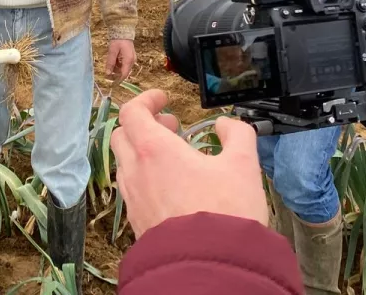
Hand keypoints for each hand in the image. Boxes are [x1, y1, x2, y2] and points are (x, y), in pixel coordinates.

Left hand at [105, 40, 136, 79]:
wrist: (124, 31)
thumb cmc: (118, 40)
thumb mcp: (112, 51)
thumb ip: (110, 62)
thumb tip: (107, 73)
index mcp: (128, 60)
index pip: (124, 74)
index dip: (118, 80)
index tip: (111, 83)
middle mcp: (132, 61)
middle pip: (124, 73)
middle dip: (116, 75)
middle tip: (107, 74)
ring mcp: (132, 59)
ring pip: (124, 69)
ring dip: (116, 70)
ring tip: (110, 66)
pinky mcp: (130, 57)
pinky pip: (124, 65)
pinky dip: (118, 65)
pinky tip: (114, 62)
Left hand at [110, 89, 268, 238]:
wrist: (209, 267)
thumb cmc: (224, 214)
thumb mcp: (243, 165)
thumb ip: (237, 134)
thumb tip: (227, 125)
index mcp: (154, 150)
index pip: (131, 112)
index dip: (146, 100)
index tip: (164, 99)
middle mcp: (136, 172)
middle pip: (122, 135)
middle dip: (144, 125)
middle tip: (172, 128)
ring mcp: (133, 198)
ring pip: (125, 163)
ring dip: (144, 152)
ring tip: (176, 158)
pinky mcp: (137, 221)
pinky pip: (132, 189)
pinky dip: (146, 177)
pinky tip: (173, 187)